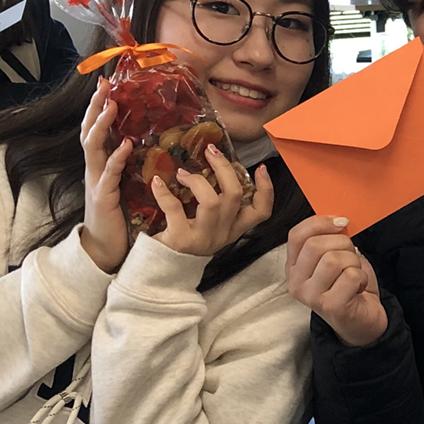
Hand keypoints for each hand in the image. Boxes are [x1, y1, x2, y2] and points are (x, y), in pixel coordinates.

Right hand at [77, 78, 131, 272]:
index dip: (99, 107)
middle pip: (89, 130)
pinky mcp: (102, 197)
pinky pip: (108, 174)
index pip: (96, 129)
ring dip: (102, 125)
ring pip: (93, 147)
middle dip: (96, 107)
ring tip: (112, 105)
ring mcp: (95, 181)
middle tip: (104, 85)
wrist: (106, 250)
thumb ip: (130, 165)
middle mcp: (94, 169)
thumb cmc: (119, 218)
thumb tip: (145, 143)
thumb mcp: (125, 185)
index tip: (107, 84)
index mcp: (100, 165)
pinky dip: (117, 158)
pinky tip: (126, 145)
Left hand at [151, 147, 272, 257]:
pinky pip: (174, 209)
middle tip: (210, 151)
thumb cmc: (186, 242)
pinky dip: (164, 193)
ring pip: (212, 202)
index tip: (261, 168)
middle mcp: (222, 234)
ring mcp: (203, 238)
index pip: (261, 212)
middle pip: (234, 196)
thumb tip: (216, 169)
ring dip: (196, 181)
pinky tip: (157, 183)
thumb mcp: (210, 227)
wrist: (163, 272)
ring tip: (182, 172)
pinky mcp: (181, 241)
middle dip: (224, 168)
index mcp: (233, 229)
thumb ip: (218, 206)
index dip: (266, 190)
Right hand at [287, 215, 387, 346]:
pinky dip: (361, 278)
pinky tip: (358, 288)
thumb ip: (328, 240)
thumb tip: (338, 220)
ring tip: (354, 275)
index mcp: (293, 267)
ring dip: (353, 262)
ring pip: (334, 259)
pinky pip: (350, 276)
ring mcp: (311, 296)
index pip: (297, 235)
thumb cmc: (348, 287)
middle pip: (315, 245)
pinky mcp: (330, 306)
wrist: (362, 322)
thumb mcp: (333, 258)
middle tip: (351, 256)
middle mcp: (296, 283)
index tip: (342, 223)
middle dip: (343, 244)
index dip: (320, 223)